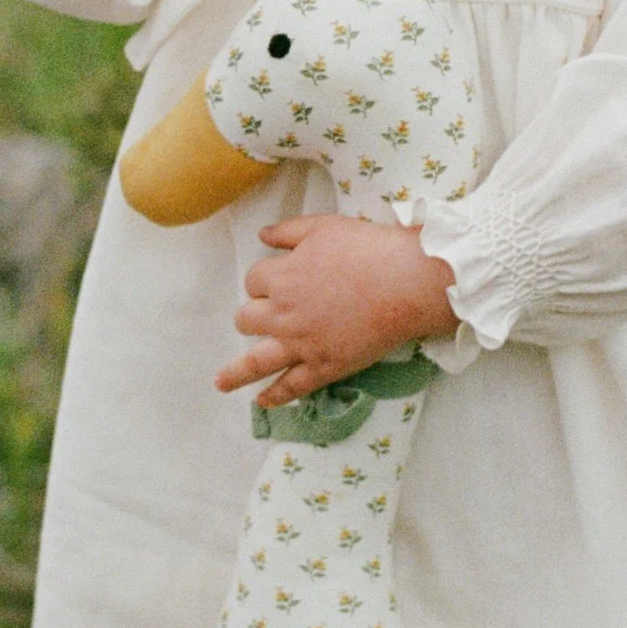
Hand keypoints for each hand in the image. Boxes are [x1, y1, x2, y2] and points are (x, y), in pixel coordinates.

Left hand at [216, 216, 458, 408]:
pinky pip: (293, 386)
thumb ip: (288, 231)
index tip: (279, 279)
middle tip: (267, 315)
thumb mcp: (323, 226)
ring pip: (257, 360)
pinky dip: (275, 395)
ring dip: (236, 372)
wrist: (406, 282)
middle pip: (247, 319)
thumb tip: (262, 235)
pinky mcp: (325, 366)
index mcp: (281, 278)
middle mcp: (284, 314)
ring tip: (220, 383)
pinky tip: (262, 400)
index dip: (264, 280)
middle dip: (252, 315)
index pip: (254, 281)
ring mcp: (303, 344)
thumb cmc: (367, 249)